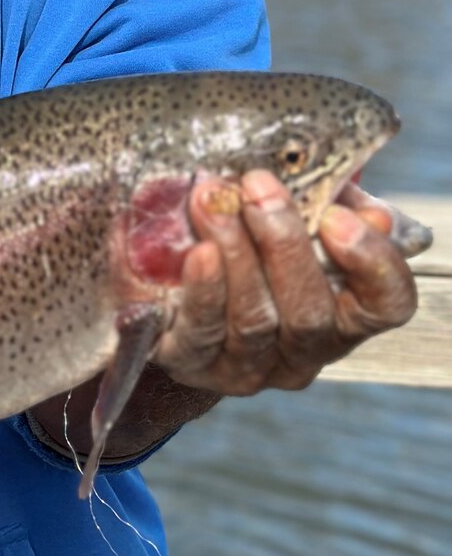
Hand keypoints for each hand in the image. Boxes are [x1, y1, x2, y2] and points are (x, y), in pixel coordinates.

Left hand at [154, 172, 418, 395]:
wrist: (168, 284)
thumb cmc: (246, 239)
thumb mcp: (292, 215)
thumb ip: (327, 206)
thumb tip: (369, 211)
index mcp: (344, 314)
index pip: (386, 305)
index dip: (372, 264)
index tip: (336, 216)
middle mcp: (304, 351)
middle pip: (311, 314)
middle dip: (284, 244)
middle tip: (257, 187)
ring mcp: (249, 367)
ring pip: (255, 321)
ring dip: (235, 253)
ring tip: (213, 201)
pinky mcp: (193, 365)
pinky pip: (201, 334)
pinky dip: (203, 291)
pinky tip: (198, 252)